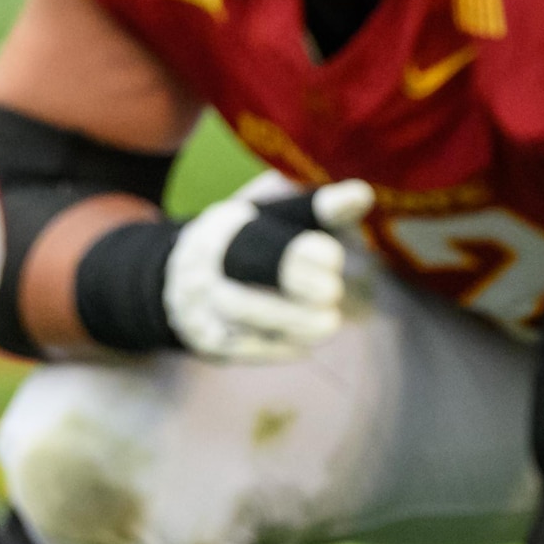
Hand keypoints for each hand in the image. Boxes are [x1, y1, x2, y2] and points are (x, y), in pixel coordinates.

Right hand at [163, 180, 365, 364]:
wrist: (179, 285)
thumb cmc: (254, 248)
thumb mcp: (280, 223)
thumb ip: (323, 209)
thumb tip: (364, 195)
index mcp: (232, 221)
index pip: (267, 224)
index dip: (300, 246)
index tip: (333, 257)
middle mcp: (209, 254)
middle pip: (244, 258)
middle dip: (289, 273)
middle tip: (332, 292)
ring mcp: (200, 296)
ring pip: (241, 306)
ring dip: (291, 319)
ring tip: (328, 324)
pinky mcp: (202, 336)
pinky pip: (237, 344)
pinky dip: (276, 348)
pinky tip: (304, 346)